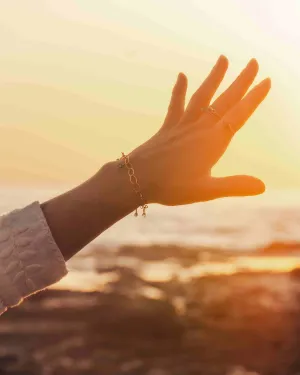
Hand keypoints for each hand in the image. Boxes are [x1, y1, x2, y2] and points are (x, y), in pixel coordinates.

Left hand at [130, 55, 270, 205]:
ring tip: (223, 58)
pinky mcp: (168, 127)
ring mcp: (182, 125)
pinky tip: (182, 75)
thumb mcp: (206, 191)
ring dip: (214, 77)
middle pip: (225, 100)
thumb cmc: (172, 187)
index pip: (239, 115)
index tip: (266, 81)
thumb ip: (234, 186)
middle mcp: (199, 128)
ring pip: (202, 96)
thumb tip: (262, 187)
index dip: (254, 98)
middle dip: (241, 81)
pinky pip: (175, 105)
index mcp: (213, 142)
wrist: (137, 179)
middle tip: (254, 62)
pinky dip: (178, 90)